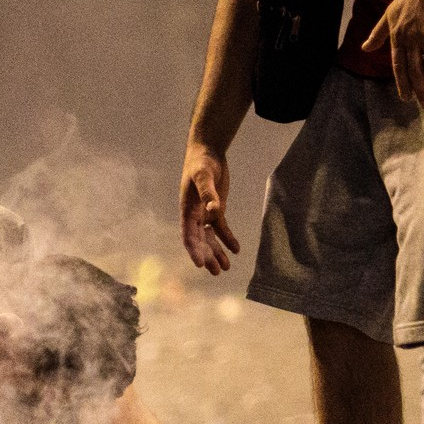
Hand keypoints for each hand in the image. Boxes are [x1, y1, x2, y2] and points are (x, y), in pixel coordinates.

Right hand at [179, 143, 239, 274]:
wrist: (207, 152)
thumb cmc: (201, 162)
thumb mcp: (204, 175)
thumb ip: (208, 193)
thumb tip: (214, 209)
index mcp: (187, 209)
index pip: (188, 235)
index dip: (193, 250)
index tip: (200, 264)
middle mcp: (194, 215)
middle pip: (200, 241)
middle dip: (207, 256)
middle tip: (216, 272)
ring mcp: (205, 213)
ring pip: (210, 238)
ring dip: (217, 252)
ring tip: (225, 268)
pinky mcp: (216, 209)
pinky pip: (221, 228)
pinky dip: (227, 239)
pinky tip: (236, 250)